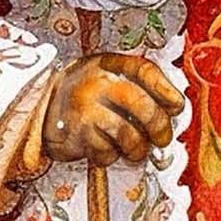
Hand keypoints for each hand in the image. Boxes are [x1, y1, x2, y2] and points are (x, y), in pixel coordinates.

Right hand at [41, 53, 183, 165]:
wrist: (42, 107)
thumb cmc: (86, 95)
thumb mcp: (108, 77)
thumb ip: (138, 86)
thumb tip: (172, 111)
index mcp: (110, 64)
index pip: (146, 70)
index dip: (167, 90)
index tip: (177, 106)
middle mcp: (98, 83)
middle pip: (142, 106)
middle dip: (159, 128)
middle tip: (161, 139)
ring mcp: (87, 107)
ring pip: (128, 134)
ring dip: (138, 148)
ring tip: (135, 149)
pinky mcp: (77, 133)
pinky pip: (107, 151)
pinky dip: (112, 156)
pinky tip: (107, 149)